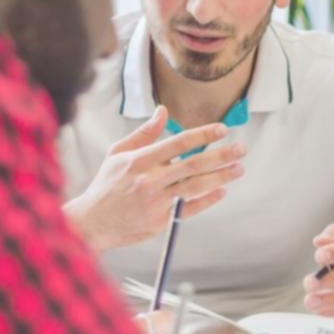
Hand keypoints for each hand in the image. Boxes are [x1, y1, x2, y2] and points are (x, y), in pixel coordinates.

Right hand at [65, 106, 244, 250]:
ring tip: (239, 169)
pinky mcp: (160, 222)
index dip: (202, 135)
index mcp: (139, 161)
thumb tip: (163, 111)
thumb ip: (143, 133)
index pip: (177, 143)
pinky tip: (222, 191)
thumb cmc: (106, 184)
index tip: (222, 129)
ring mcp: (156, 202)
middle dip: (221, 156)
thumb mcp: (117, 154)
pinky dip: (207, 200)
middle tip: (241, 149)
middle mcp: (149, 180)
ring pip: (195, 187)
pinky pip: (190, 209)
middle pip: (192, 165)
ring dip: (220, 177)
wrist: (91, 223)